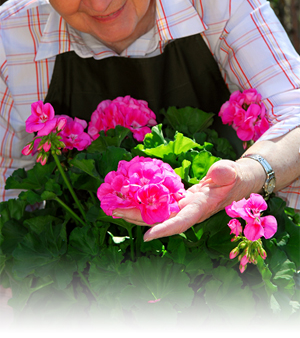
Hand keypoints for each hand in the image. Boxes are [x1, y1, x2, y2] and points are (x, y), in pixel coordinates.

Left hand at [113, 158, 264, 240]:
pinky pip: (160, 204)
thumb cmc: (235, 177)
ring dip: (136, 211)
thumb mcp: (232, 172)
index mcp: (201, 207)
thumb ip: (224, 173)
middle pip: (161, 220)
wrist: (236, 181)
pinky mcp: (180, 201)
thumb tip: (217, 173)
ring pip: (157, 213)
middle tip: (116, 212)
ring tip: (115, 208)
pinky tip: (130, 198)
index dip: (164, 229)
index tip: (147, 236)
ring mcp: (183, 207)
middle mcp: (189, 211)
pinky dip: (145, 202)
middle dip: (138, 218)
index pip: (181, 222)